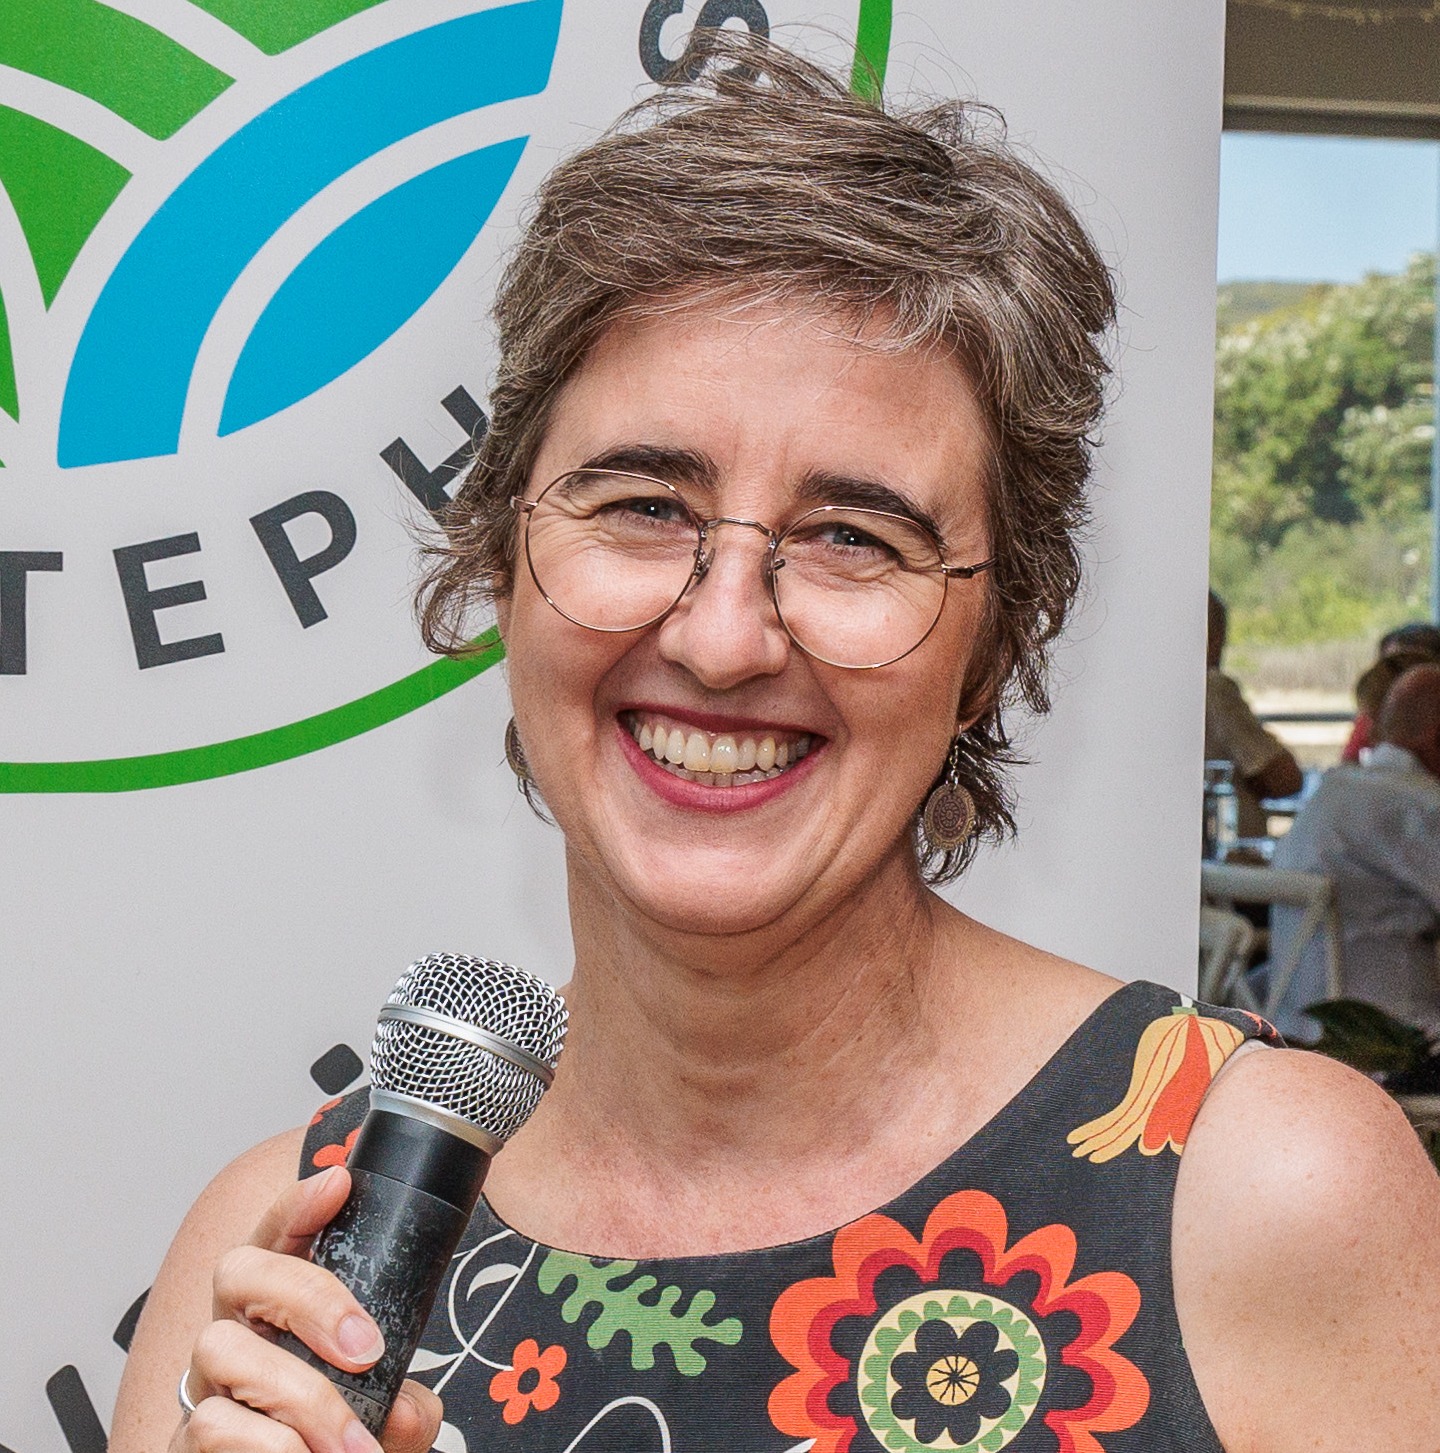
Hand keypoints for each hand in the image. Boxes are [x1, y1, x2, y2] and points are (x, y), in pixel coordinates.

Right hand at [173, 1166, 442, 1452]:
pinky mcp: (187, 1439)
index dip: (300, 1204)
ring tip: (351, 1445)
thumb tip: (403, 1415)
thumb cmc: (332, 1442)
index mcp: (281, 1307)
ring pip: (222, 1349)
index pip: (279, 1234)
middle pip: (239, 1271)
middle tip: (366, 1349)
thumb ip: (404, 1409)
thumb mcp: (383, 1416)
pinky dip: (268, 1445)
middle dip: (307, 1295)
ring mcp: (205, 1383)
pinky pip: (211, 1425)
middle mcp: (236, 1332)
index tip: (339, 1182)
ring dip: (300, 1396)